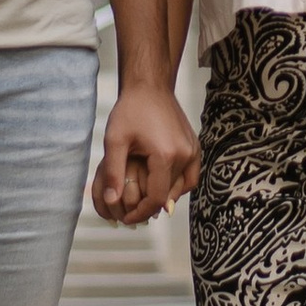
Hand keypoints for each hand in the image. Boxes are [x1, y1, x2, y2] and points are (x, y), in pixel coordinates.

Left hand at [91, 79, 198, 223]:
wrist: (150, 86)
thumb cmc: (131, 110)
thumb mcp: (115, 140)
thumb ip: (113, 173)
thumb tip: (111, 202)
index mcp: (166, 156)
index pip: (156, 199)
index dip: (140, 213)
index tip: (126, 218)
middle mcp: (185, 155)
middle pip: (169, 196)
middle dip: (150, 207)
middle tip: (130, 211)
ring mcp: (193, 151)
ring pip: (181, 189)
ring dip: (164, 197)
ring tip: (143, 198)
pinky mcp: (194, 147)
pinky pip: (190, 177)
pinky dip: (178, 186)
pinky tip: (161, 184)